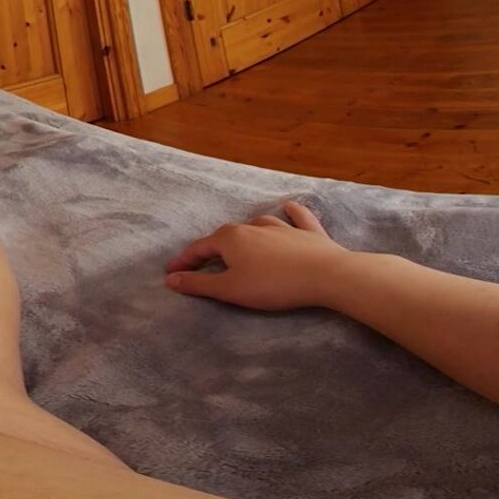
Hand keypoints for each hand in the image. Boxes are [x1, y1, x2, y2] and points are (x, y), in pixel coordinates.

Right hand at [164, 199, 375, 312]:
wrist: (327, 276)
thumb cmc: (274, 284)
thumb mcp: (230, 290)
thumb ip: (198, 284)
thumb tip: (170, 279)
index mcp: (230, 239)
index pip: (199, 249)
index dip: (184, 262)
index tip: (171, 274)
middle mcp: (253, 227)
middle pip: (225, 236)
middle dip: (212, 249)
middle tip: (203, 264)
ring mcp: (283, 227)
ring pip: (258, 224)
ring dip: (246, 233)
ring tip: (240, 242)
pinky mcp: (310, 233)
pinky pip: (299, 218)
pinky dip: (292, 213)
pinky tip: (289, 208)